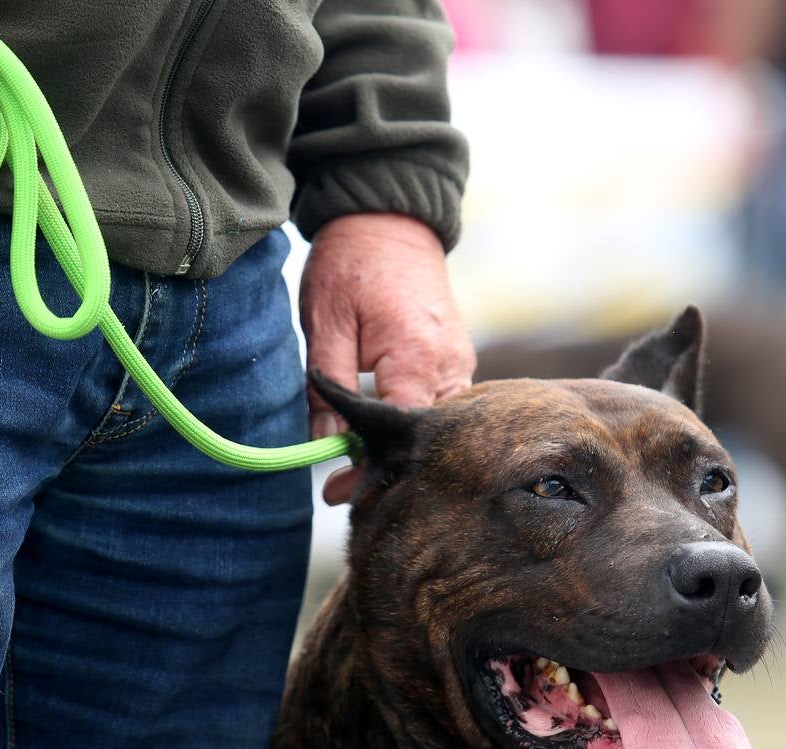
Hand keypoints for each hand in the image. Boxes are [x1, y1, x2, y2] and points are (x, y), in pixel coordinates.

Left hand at [301, 213, 475, 504]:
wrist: (388, 221)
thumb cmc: (352, 264)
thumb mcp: (326, 323)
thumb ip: (326, 387)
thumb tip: (325, 442)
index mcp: (417, 357)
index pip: (402, 432)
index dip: (372, 467)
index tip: (339, 491)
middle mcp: (450, 364)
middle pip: (430, 439)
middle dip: (391, 467)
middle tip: (346, 490)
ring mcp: (459, 360)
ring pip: (440, 426)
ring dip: (406, 449)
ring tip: (363, 466)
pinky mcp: (457, 357)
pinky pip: (443, 404)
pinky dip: (416, 424)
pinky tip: (385, 435)